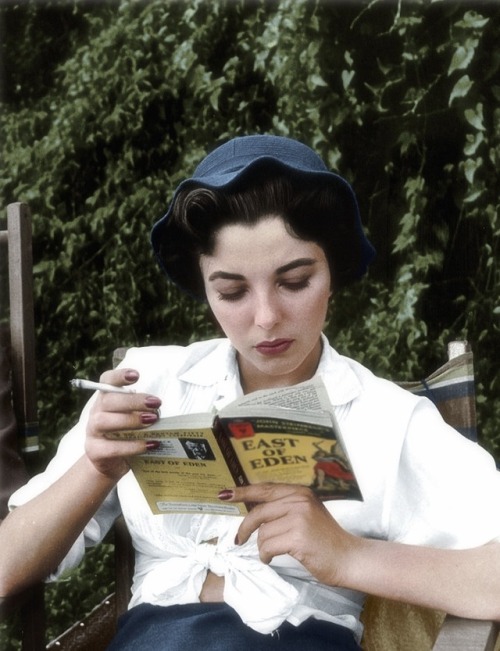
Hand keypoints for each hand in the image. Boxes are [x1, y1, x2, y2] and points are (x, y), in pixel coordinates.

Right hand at [85, 368, 161, 479]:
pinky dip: (132, 446)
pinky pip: (112, 448)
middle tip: (156, 403)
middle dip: (133, 400)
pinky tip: (150, 444)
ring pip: (104, 421)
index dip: (119, 376)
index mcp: (106, 399)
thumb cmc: (125, 434)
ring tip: (152, 420)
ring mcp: (93, 432)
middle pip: (108, 401)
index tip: (136, 375)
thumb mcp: (132, 417)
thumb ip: (143, 409)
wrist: (110, 463)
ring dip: (130, 420)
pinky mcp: (95, 451)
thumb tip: (163, 407)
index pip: (107, 381)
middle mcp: (96, 412)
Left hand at [227, 483, 357, 586]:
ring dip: (262, 546)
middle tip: (239, 540)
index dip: (243, 491)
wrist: (348, 558)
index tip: (225, 494)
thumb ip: (285, 507)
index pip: (265, 488)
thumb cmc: (325, 540)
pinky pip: (268, 546)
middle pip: (259, 511)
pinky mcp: (298, 537)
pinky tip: (273, 558)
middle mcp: (299, 500)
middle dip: (245, 528)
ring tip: (272, 553)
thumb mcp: (307, 513)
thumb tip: (254, 509)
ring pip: (262, 532)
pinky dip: (266, 555)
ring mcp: (299, 517)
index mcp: (300, 492)